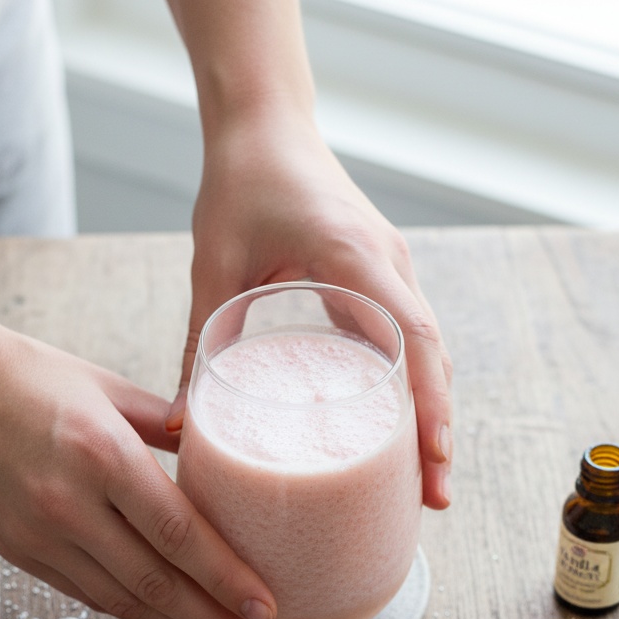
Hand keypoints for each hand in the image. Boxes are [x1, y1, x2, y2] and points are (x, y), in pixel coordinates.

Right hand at [0, 312, 278, 618]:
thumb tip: (222, 454)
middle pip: (157, 583)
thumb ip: (168, 426)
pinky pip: (89, 594)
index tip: (264, 608)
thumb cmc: (25, 374)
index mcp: (101, 454)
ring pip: (124, 601)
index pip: (178, 533)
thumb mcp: (108, 387)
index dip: (226, 578)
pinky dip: (134, 613)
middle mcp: (69, 504)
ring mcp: (39, 535)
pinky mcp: (19, 553)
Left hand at [167, 112, 452, 508]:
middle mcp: (387, 265)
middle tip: (433, 497)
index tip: (435, 459)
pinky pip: (406, 338)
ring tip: (422, 478)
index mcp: (356, 257)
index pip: (414, 338)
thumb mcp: (214, 265)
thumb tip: (181, 426)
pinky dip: (410, 385)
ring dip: (430, 412)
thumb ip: (201, 342)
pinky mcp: (378, 277)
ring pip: (426, 352)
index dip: (430, 403)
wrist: (264, 121)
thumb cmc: (240, 181)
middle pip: (433, 358)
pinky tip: (394, 428)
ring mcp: (390, 270)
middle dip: (437, 429)